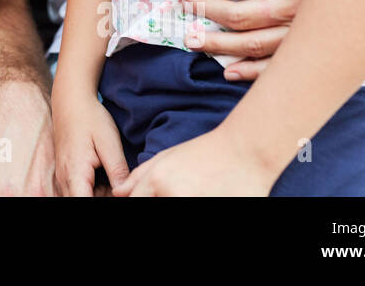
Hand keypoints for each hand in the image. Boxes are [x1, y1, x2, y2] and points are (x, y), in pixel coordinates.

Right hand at [51, 91, 129, 196]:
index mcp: (75, 174)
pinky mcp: (67, 173)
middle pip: (83, 202)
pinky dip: (95, 190)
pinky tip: (110, 177)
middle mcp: (65, 179)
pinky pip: (80, 190)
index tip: (118, 194)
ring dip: (100, 195)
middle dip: (104, 199)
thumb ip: (118, 171)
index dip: (102, 204)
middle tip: (123, 187)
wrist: (71, 101)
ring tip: (116, 176)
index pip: (83, 204)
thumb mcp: (109, 142)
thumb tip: (126, 193)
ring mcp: (64, 177)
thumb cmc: (90, 118)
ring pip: (82, 197)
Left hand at [115, 127, 277, 195]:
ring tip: (193, 191)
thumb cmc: (205, 152)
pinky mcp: (212, 208)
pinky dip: (199, 203)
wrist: (246, 152)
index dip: (137, 202)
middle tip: (178, 190)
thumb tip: (118, 194)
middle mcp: (172, 195)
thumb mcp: (167, 157)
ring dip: (178, 200)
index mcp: (158, 181)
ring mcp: (194, 203)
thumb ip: (140, 177)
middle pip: (150, 207)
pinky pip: (196, 210)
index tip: (154, 195)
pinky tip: (204, 195)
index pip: (135, 202)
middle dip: (159, 200)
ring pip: (173, 211)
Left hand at [181, 0, 342, 80]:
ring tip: (192, 40)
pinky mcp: (314, 47)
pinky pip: (278, 64)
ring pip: (252, 44)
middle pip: (238, 15)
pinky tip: (230, 70)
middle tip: (183, 7)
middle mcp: (294, 8)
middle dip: (206, 12)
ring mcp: (303, 32)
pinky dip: (252, 71)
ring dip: (218, 44)